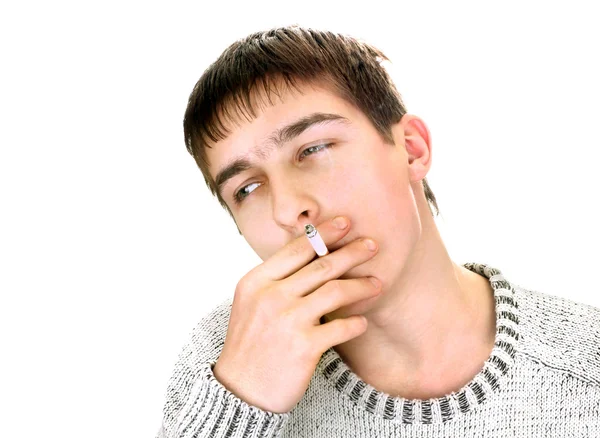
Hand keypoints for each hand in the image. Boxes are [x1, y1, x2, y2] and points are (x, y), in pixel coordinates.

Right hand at [212, 216, 380, 413]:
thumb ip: (274, 280)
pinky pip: (341, 327)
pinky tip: (362, 322)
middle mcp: (271, 297)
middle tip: (372, 245)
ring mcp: (288, 320)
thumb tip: (309, 256)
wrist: (241, 390)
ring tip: (377, 283)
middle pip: (321, 266)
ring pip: (335, 291)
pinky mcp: (304, 346)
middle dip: (351, 252)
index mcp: (256, 282)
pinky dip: (356, 323)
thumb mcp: (250, 303)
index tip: (345, 222)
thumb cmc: (250, 344)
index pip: (296, 249)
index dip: (324, 233)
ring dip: (361, 285)